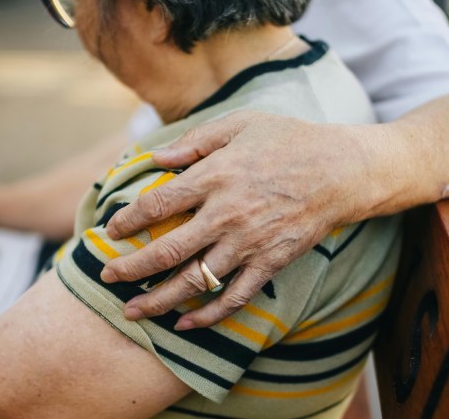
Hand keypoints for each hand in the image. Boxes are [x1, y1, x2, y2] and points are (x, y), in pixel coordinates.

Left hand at [102, 110, 376, 328]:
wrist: (341, 170)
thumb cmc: (288, 140)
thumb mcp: (239, 125)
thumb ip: (194, 142)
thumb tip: (155, 159)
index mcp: (216, 176)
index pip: (158, 204)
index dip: (129, 221)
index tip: (111, 231)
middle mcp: (227, 214)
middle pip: (168, 250)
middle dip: (131, 269)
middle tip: (107, 278)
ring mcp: (249, 243)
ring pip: (195, 281)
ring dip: (159, 300)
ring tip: (132, 311)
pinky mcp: (270, 263)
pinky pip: (234, 297)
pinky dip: (208, 316)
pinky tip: (185, 324)